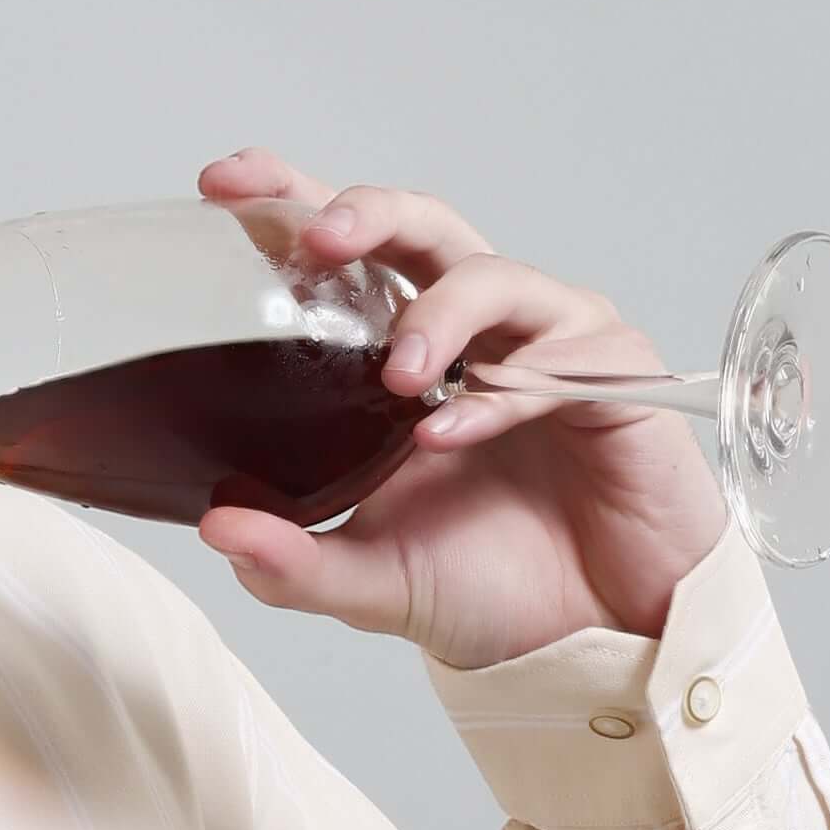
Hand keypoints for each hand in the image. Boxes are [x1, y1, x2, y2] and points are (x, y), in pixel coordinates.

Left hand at [188, 148, 728, 665]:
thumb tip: (215, 528)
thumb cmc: (492, 588)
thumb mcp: (369, 583)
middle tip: (319, 239)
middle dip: (368, 214)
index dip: (293, 202)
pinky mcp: (613, 377)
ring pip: (491, 277)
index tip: (223, 186)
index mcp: (405, 353)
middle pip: (423, 227)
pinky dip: (499, 393)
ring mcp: (547, 345)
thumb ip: (291, 562)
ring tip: (398, 374)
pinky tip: (450, 433)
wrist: (592, 643)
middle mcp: (476, 332)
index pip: (350, 256)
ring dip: (436, 315)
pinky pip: (554, 360)